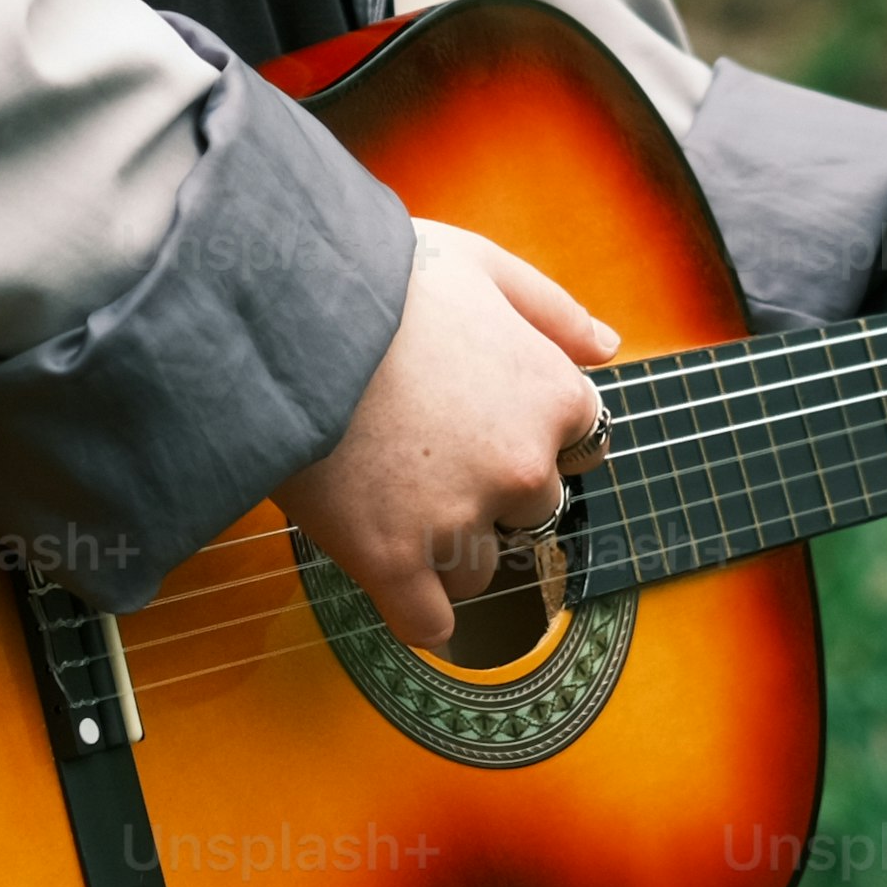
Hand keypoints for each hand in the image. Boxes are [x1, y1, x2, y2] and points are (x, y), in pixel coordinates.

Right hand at [272, 220, 620, 647]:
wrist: (279, 310)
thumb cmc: (378, 277)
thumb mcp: (479, 264)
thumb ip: (551, 308)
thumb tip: (607, 348)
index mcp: (554, 396)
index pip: (579, 445)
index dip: (524, 431)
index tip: (476, 417)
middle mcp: (522, 466)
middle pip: (530, 509)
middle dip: (488, 489)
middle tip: (420, 448)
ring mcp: (460, 519)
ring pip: (479, 568)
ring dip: (443, 546)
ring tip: (381, 491)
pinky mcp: (393, 561)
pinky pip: (428, 623)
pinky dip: (416, 613)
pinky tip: (391, 579)